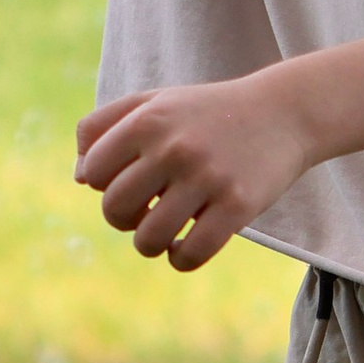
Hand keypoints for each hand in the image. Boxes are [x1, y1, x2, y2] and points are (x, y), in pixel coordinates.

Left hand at [75, 74, 311, 269]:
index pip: (92, 173)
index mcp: (148, 119)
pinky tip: (186, 247)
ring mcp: (207, 177)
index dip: (102, 186)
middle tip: (146, 211)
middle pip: (114, 208)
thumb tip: (79, 177)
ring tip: (165, 234)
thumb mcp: (155, 102)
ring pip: (148, 239)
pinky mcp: (237, 205)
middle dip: (123, 220)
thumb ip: (106, 126)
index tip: (128, 183)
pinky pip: (191, 254)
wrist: (284, 112)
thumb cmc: (209, 112)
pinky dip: (181, 260)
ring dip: (150, 245)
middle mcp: (173, 147)